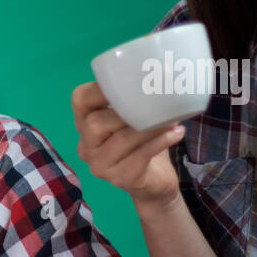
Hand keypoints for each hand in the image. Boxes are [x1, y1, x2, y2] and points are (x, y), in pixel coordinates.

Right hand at [72, 81, 184, 208]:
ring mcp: (100, 165)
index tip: (126, 81)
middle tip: (153, 105)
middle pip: (95, 123)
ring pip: (121, 140)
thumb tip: (161, 72)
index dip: (98, 88)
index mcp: (85, 125)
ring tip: (171, 119)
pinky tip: (176, 133)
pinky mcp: (120, 179)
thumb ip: (134, 102)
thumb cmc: (142, 144)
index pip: (80, 100)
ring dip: (149, 127)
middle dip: (126, 111)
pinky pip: (140, 155)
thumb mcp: (134, 120)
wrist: (153, 184)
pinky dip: (160, 141)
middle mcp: (86, 146)